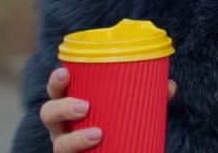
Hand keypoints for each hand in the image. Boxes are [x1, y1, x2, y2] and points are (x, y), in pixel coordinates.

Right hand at [40, 66, 176, 151]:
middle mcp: (63, 127)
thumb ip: (148, 98)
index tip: (65, 72)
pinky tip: (97, 149)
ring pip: (59, 145)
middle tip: (85, 106)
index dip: (56, 81)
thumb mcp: (130, 111)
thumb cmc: (118, 127)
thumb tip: (169, 85)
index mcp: (72, 106)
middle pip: (48, 114)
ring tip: (98, 134)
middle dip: (62, 107)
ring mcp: (66, 148)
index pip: (57, 91)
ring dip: (75, 139)